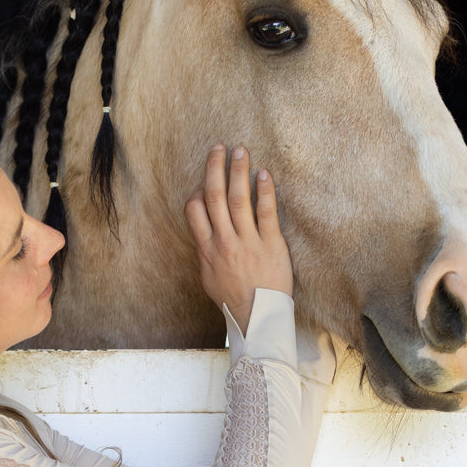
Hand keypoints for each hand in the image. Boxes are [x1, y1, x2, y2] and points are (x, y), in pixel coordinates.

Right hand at [185, 145, 293, 333]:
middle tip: (219, 148)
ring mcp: (247, 242)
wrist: (258, 319)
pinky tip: (264, 174)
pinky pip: (266, 211)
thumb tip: (203, 237)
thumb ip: (206, 255)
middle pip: (214, 196)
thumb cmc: (234, 301)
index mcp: (207, 250)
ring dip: (238, 171)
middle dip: (214, 168)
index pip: (194, 211)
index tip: (204, 182)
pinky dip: (264, 190)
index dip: (197, 192)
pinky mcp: (271, 244)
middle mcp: (224, 242)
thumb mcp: (209, 279)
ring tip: (240, 152)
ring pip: (238, 198)